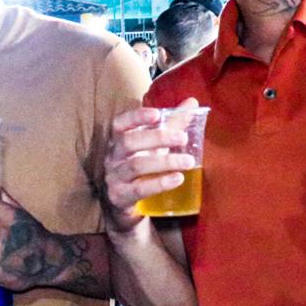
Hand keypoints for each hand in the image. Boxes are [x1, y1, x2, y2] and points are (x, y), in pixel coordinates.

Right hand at [102, 103, 199, 230]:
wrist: (123, 204)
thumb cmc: (141, 166)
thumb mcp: (155, 145)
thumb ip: (172, 124)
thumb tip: (192, 101)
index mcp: (118, 140)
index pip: (120, 123)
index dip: (136, 117)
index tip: (157, 114)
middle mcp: (112, 157)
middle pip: (129, 142)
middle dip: (157, 138)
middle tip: (183, 138)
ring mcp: (114, 177)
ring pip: (136, 165)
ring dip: (164, 162)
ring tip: (188, 162)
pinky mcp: (119, 197)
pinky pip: (138, 189)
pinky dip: (159, 184)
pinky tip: (177, 179)